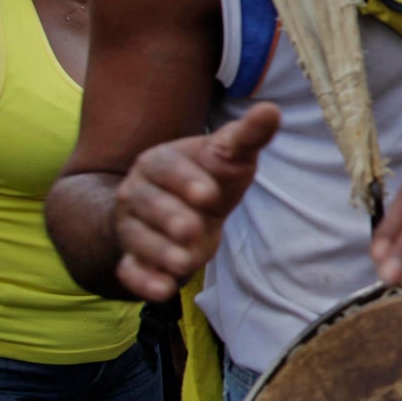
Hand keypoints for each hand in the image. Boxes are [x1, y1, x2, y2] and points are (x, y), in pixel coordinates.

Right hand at [114, 103, 280, 301]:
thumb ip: (248, 135)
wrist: (182, 208)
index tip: (209, 195)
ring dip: (160, 253)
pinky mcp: (133, 257)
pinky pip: (130, 271)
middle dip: (170, 219)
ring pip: (138, 239)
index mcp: (158, 162)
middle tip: (192, 231)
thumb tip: (271, 110)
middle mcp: (137, 193)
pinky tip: (163, 290)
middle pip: (147, 205)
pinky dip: (143, 282)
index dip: (185, 182)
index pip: (166, 169)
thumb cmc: (210, 176)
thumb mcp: (230, 155)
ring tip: (184, 263)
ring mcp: (132, 226)